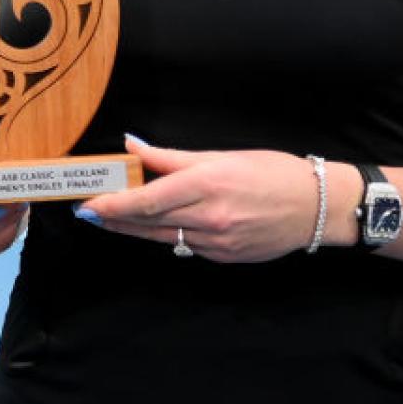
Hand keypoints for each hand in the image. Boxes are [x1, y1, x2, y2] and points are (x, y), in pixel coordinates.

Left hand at [72, 137, 317, 263]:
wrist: (316, 206)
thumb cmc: (272, 172)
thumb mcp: (220, 156)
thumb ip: (171, 157)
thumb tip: (133, 146)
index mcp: (206, 184)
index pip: (146, 200)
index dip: (112, 205)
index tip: (88, 203)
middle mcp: (210, 217)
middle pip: (148, 222)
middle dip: (113, 218)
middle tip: (86, 212)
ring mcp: (218, 242)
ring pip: (163, 237)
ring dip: (132, 230)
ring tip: (107, 220)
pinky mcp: (225, 257)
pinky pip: (187, 245)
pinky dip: (166, 235)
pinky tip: (151, 227)